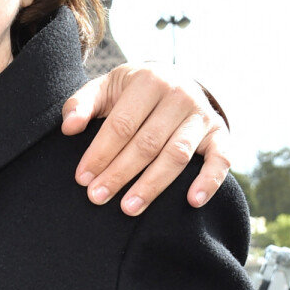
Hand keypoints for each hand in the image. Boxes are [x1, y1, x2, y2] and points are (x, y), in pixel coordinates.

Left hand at [61, 64, 230, 214]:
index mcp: (149, 80)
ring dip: (152, 185)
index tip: (82, 178)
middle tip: (97, 198)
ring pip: (176, 155)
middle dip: (119, 174)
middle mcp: (180, 95)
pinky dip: (210, 181)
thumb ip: (81, 105)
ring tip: (128, 208)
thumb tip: (69, 128)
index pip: (121, 125)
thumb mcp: (105, 89)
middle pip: (146, 143)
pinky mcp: (220, 133)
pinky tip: (193, 201)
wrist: (174, 81)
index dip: (100, 153)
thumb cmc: (131, 93)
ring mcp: (202, 115)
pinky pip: (220, 159)